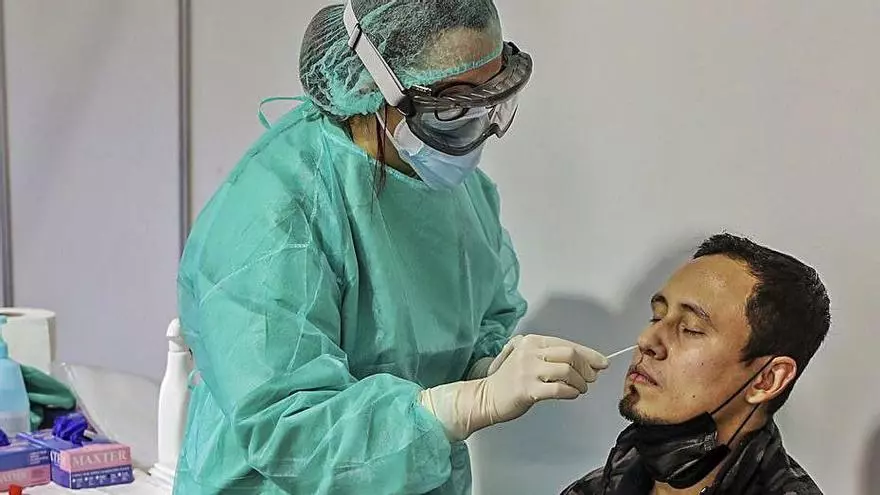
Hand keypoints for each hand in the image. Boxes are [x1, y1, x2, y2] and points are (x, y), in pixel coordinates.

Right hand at [419, 334, 608, 440]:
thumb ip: (552, 357)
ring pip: (567, 371)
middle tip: (591, 378)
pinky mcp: (527, 388)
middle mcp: (530, 351)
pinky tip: (572, 394)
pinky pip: (559, 389)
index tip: (602, 363)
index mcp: (532, 341)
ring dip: (580, 382)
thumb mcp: (528, 359)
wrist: (486, 397)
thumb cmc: (510, 380)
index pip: (567, 344)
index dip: (588, 354)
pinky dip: (571, 392)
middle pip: (570, 355)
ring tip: (581, 389)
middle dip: (587, 367)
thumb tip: (588, 364)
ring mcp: (528, 369)